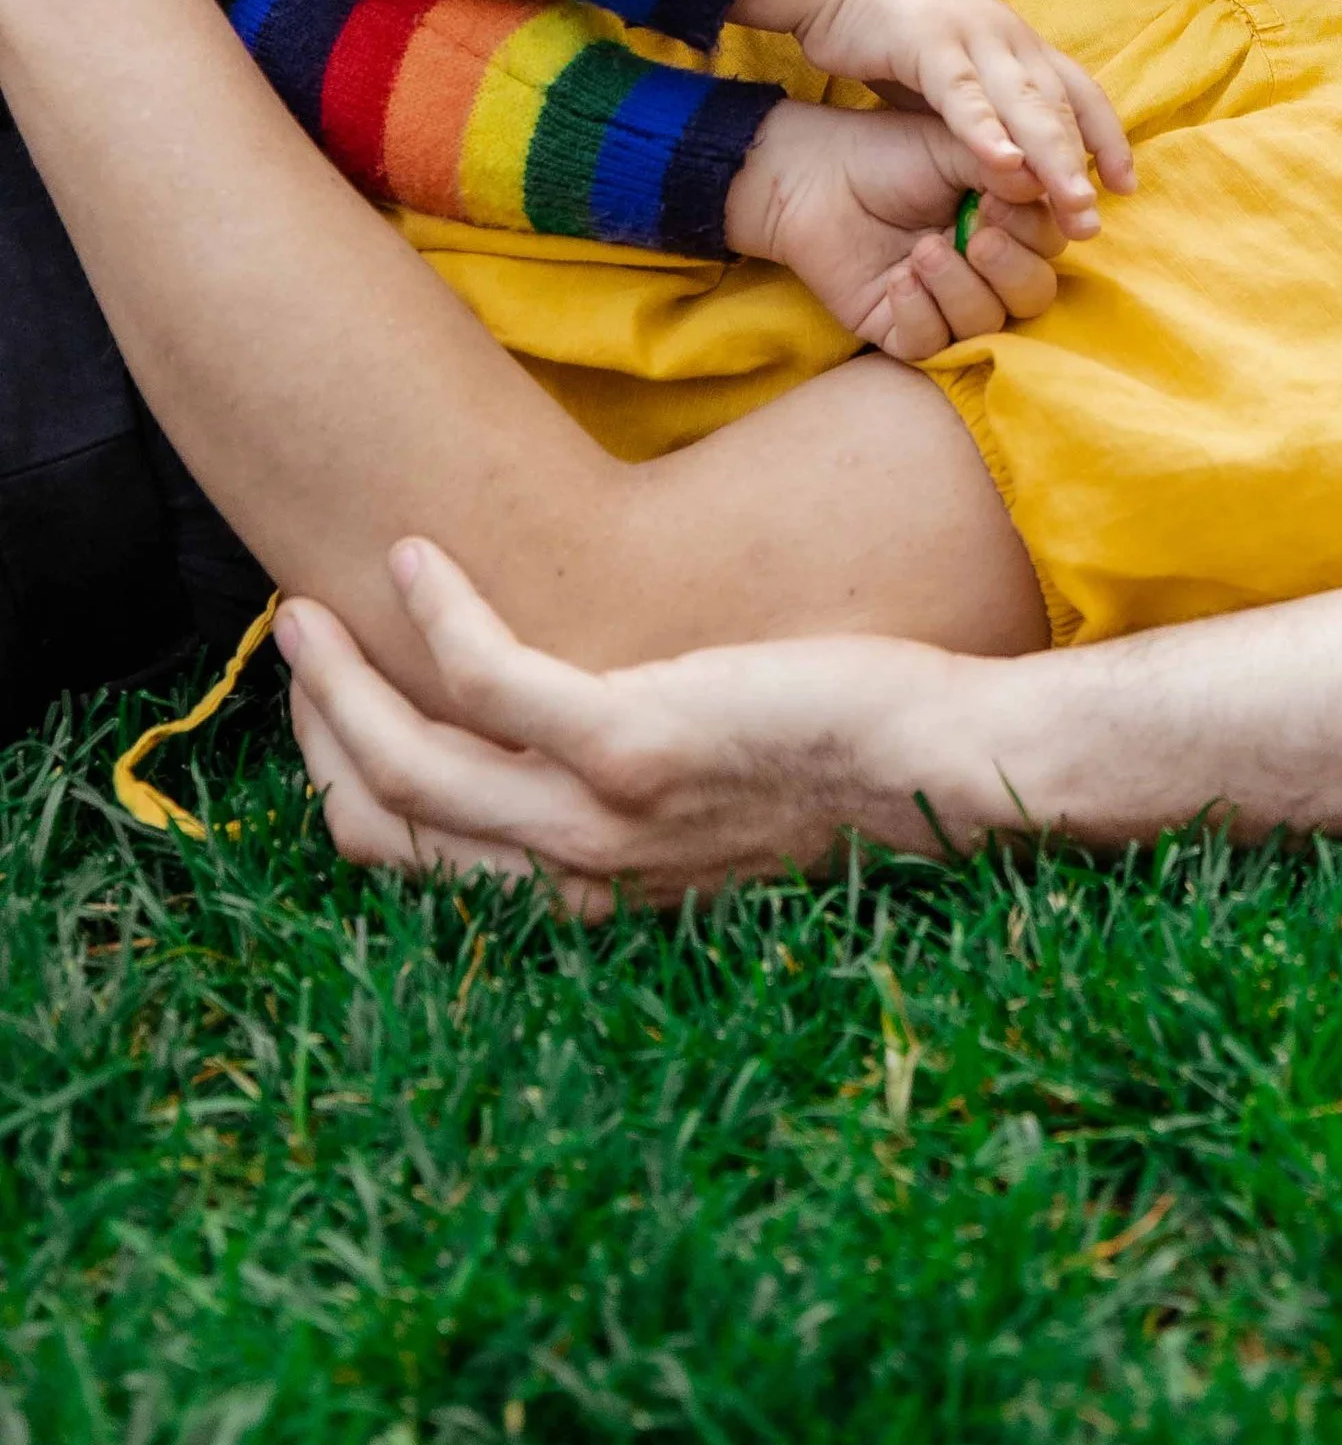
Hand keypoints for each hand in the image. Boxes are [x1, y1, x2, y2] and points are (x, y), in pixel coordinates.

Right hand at [280, 539, 975, 908]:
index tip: (328, 701)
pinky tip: (420, 555)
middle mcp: (573, 872)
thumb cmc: (833, 762)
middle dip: (319, 729)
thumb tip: (566, 735)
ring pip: (409, 758)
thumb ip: (619, 792)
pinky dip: (437, 613)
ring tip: (311, 602)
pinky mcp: (630, 741)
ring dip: (342, 677)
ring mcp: (597, 815)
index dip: (344, 778)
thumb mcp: (700, 802)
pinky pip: (487, 678)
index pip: (409, 856)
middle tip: (301, 642)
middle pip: (383, 816)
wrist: (937, 767)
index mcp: (581, 890)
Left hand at [723, 96, 1065, 362]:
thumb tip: (1051, 183)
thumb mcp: (956, 146)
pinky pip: (931, 346)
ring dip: (959, 288)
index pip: (1051, 244)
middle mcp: (985, 268)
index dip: (1033, 229)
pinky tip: (898, 279)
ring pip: (986, 324)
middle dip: (1010, 268)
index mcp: (1008, 222)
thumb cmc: (889, 154)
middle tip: (976, 237)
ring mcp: (946, 303)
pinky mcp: (903, 330)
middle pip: (1033, 295)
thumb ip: (1005, 163)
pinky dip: (920, 314)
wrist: (816, 176)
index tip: (996, 196)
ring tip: (923, 251)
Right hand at [734, 0, 1133, 239]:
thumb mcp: (953, 78)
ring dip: (1051, 155)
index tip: (1125, 187)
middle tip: (1093, 222)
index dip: (1107, 138)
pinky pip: (963, 93)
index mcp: (1018, 44)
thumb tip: (1021, 167)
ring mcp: (973, 35)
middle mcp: (1008, 36)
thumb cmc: (894, 37)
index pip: (1080, 93)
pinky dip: (986, 129)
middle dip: (1083, 164)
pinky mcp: (930, 41)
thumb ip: (989, 112)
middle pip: (1060, 106)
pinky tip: (1004, 163)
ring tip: (1072, 203)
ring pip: (1024, 101)